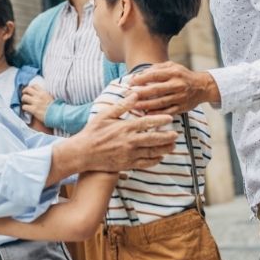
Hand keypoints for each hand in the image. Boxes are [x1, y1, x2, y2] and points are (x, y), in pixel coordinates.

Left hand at [21, 85, 54, 122]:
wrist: (57, 114)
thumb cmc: (55, 108)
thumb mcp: (50, 98)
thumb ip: (44, 95)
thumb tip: (40, 95)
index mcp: (43, 92)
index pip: (34, 86)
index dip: (30, 88)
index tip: (28, 91)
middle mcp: (39, 96)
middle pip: (27, 89)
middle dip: (24, 92)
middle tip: (24, 96)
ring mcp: (36, 102)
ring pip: (24, 97)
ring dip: (23, 100)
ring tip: (25, 103)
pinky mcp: (34, 110)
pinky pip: (24, 107)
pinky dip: (24, 108)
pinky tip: (26, 110)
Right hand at [50, 93, 178, 183]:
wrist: (83, 153)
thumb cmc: (92, 132)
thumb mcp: (105, 115)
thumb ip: (121, 105)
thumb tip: (134, 94)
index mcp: (125, 127)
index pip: (147, 123)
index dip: (160, 120)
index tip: (170, 118)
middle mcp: (129, 141)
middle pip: (154, 139)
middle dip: (167, 137)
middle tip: (176, 135)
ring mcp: (129, 154)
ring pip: (152, 152)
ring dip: (164, 149)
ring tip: (172, 146)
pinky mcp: (126, 164)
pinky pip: (144, 163)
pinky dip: (154, 161)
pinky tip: (160, 158)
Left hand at [129, 61, 220, 113]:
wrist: (202, 86)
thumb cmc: (183, 75)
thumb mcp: (172, 66)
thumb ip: (156, 69)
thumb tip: (139, 75)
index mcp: (174, 72)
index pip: (154, 75)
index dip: (141, 79)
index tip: (130, 82)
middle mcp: (177, 84)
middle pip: (156, 90)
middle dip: (140, 93)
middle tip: (128, 96)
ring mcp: (180, 97)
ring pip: (160, 102)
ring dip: (145, 105)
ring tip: (134, 106)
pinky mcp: (182, 107)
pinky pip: (167, 112)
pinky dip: (157, 114)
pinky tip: (147, 115)